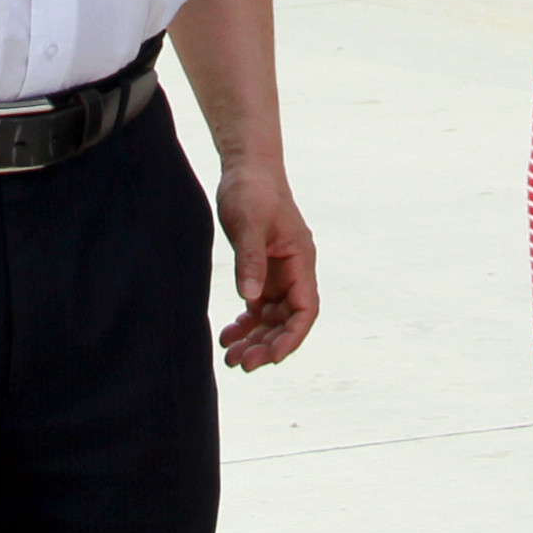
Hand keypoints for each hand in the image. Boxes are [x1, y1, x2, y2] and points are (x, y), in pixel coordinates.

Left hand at [213, 156, 317, 371]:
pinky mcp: (261, 272)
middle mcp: (294, 272)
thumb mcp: (249, 222)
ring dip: (254, 340)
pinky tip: (227, 335)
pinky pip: (258, 308)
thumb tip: (251, 299)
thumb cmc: (251, 190)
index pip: (305, 310)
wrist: (247, 169)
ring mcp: (278, 274)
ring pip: (272, 319)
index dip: (290, 338)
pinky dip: (245, 325)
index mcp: (301, 261)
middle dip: (267, 345)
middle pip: (287, 321)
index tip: (268, 357)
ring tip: (230, 358)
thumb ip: (251, 259)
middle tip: (240, 364)